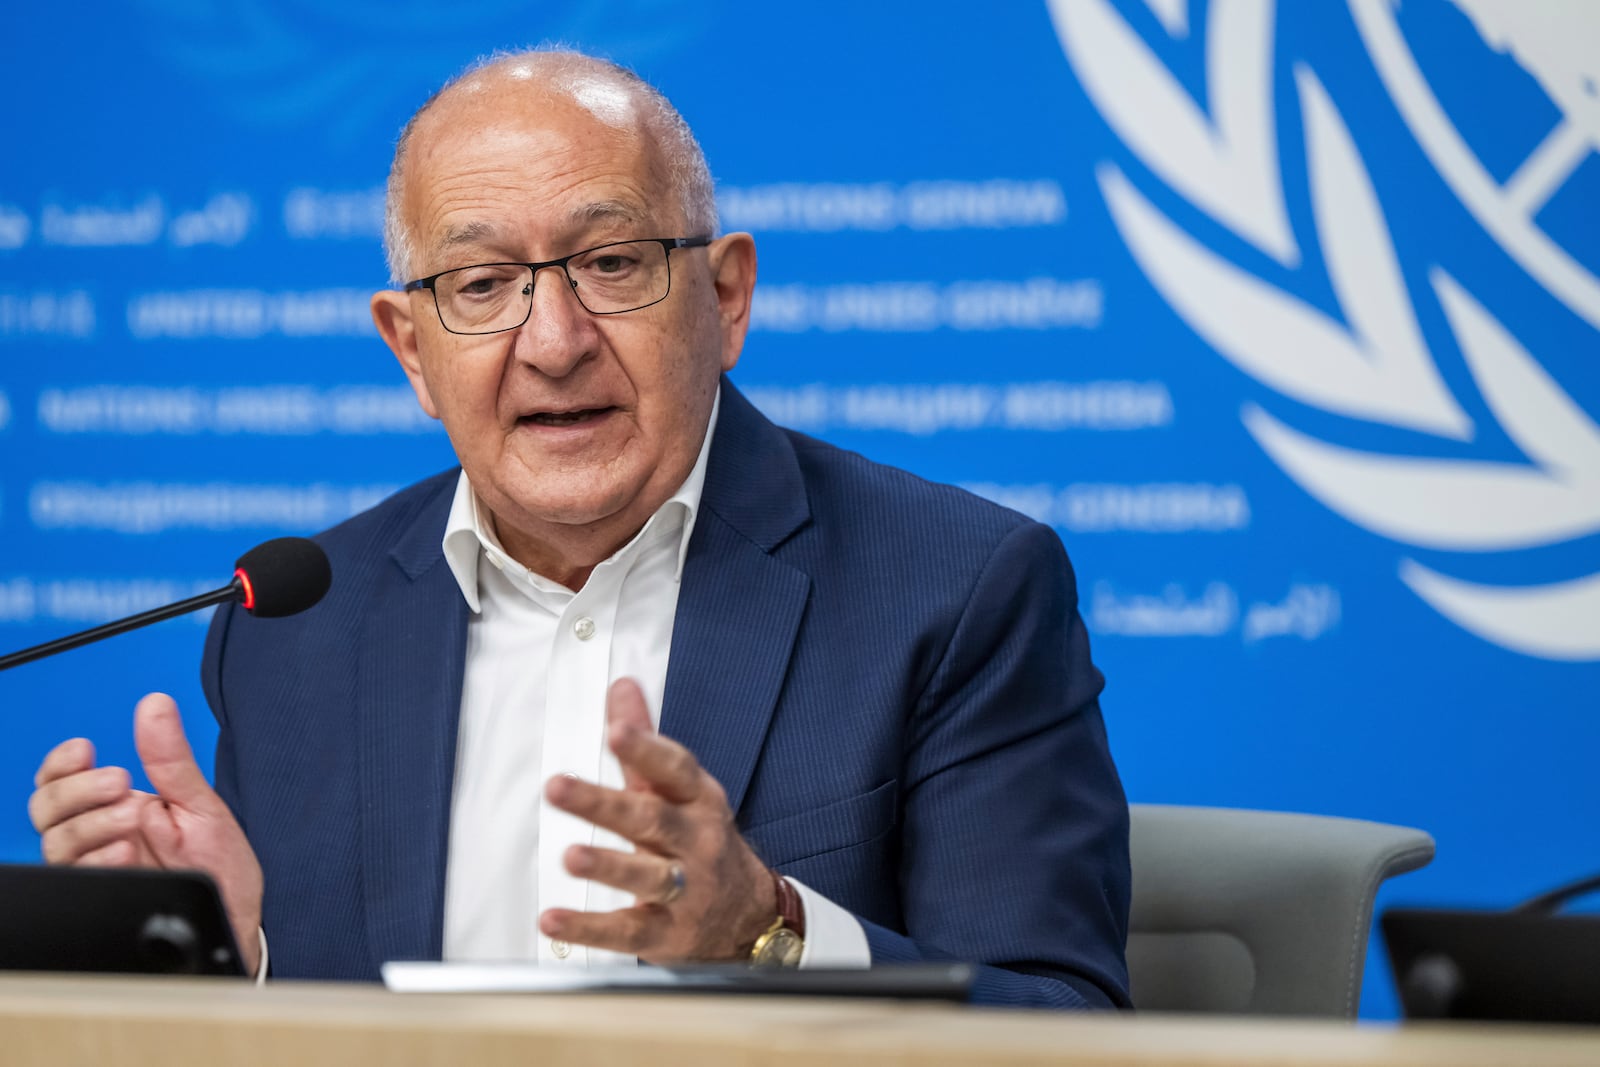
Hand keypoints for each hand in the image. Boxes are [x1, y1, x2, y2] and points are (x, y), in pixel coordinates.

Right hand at [28, 693, 263, 973]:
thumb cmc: (218, 861)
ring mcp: (99, 867)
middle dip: (76, 790)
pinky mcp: (106, 895)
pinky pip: (75, 879)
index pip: (59, 782)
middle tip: (120, 782)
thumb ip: (170, 758)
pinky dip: (97, 859)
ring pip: (56, 842)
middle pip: (46, 809)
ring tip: (133, 817)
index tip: (85, 749)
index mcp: (115, 807)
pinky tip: (124, 851)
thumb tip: (155, 704)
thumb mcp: (199, 802)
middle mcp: (98, 837)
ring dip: (91, 824)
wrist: (236, 913)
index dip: (60, 764)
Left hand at [539, 678, 777, 962]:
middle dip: (603, 803)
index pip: (674, 768)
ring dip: (608, 866)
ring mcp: (686, 890)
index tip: (616, 730)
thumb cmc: (700, 840)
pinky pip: (627, 931)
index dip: (646, 748)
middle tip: (557, 787)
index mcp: (698, 799)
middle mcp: (696, 841)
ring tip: (570, 856)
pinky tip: (553, 920)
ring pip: (647, 875)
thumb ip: (644, 743)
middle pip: (651, 819)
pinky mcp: (667, 933)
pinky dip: (588, 928)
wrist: (746, 915)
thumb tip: (621, 686)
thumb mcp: (679, 789)